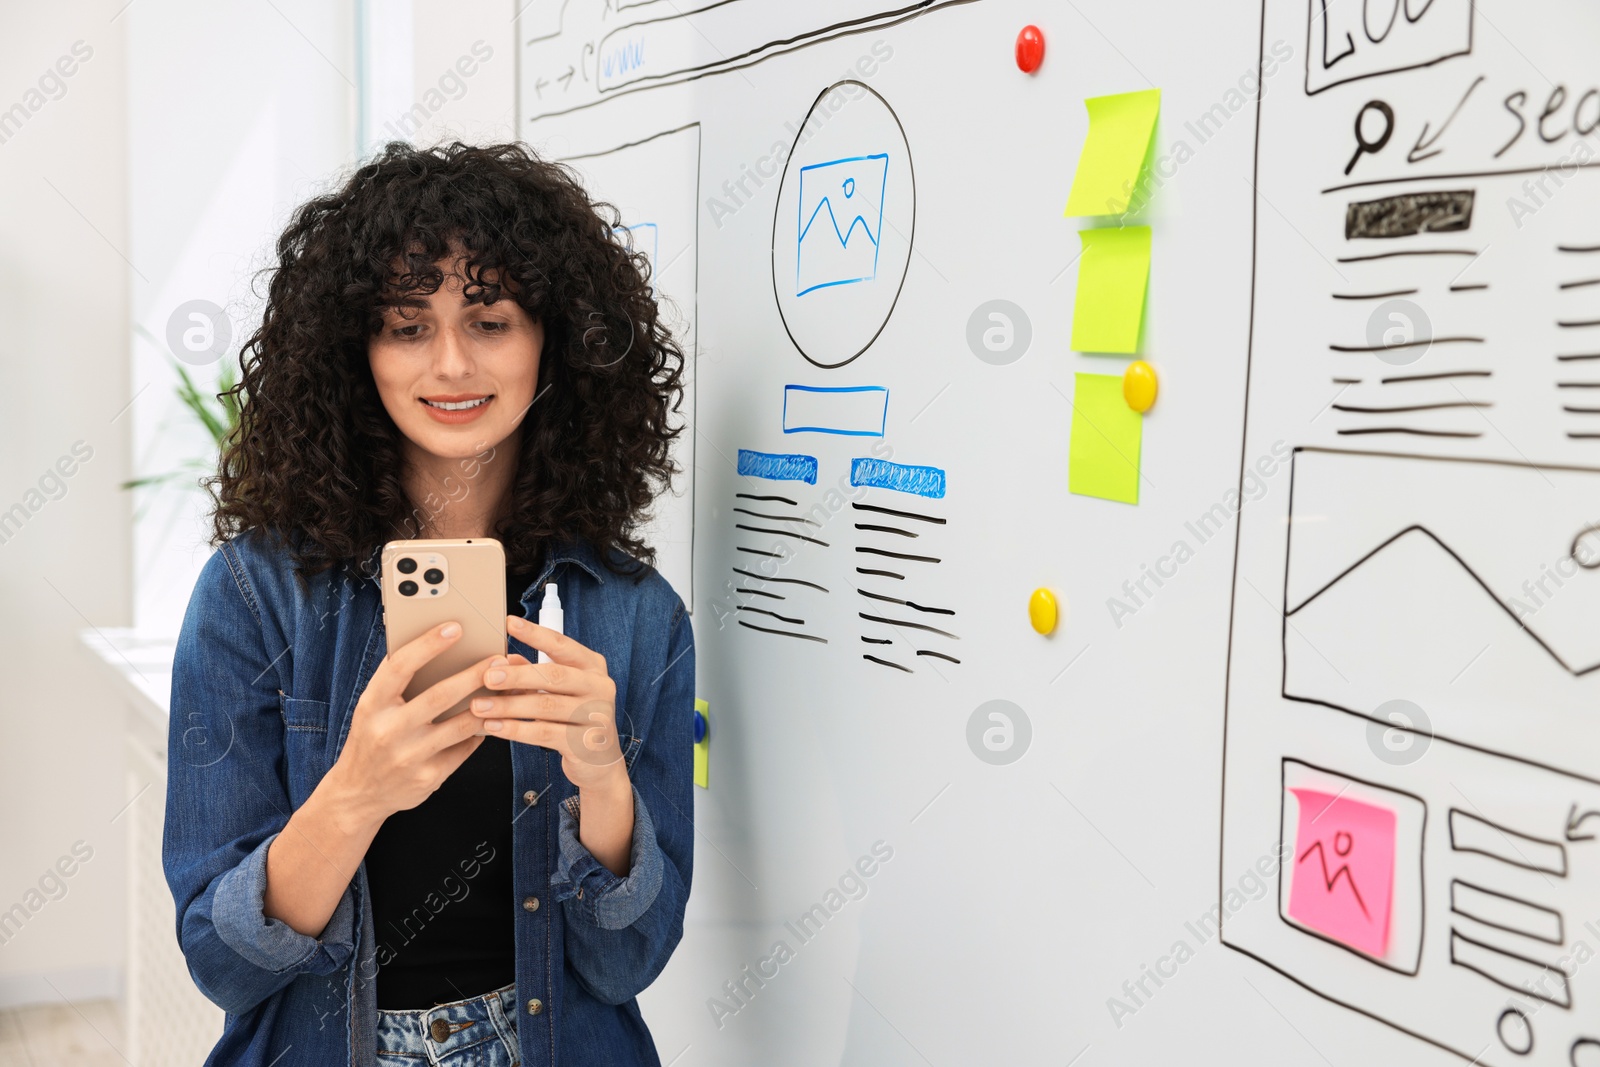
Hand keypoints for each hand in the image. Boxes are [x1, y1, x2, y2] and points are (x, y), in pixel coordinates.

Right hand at [326, 621, 500, 828]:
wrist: (358, 794)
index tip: (454, 627)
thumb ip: (398, 682)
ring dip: (491, 704)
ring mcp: (410, 757)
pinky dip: (482, 730)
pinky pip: (465, 747)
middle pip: (440, 695)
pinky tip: (496, 717)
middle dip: (475, 675)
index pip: (400, 667)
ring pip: (462, 724)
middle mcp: (389, 731)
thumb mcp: (373, 708)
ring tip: (510, 687)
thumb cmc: (371, 739)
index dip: (428, 645)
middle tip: (500, 660)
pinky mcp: (429, 777)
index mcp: (372, 705)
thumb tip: (436, 645)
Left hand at [470, 615, 625, 791]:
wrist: (599, 760)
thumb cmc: (574, 717)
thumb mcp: (558, 692)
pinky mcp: (585, 743)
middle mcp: (599, 687)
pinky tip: (494, 727)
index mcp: (592, 666)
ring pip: (546, 706)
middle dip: (517, 676)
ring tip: (480, 707)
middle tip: (487, 676)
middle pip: (554, 676)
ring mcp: (595, 716)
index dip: (535, 634)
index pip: (562, 645)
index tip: (509, 623)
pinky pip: (544, 733)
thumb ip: (535, 674)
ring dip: (509, 706)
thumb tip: (504, 661)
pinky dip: (516, 729)